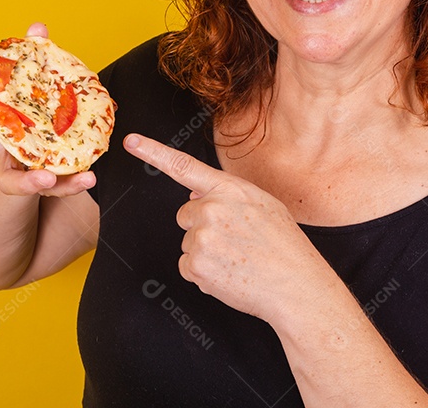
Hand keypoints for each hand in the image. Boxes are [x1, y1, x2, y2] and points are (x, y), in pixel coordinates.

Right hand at [0, 22, 96, 197]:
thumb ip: (29, 58)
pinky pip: (55, 186)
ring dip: (47, 184)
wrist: (20, 144)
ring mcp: (20, 170)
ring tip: (68, 179)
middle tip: (41, 176)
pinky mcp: (40, 180)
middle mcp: (2, 153)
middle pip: (0, 166)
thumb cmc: (20, 110)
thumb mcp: (23, 85)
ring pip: (25, 184)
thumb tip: (38, 27)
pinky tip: (89, 177)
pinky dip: (70, 184)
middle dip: (16, 173)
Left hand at [123, 133, 333, 325]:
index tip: (131, 141)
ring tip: (238, 259)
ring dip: (206, 252)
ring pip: (188, 242)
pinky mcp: (196, 265)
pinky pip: (187, 266)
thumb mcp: (263, 205)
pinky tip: (229, 274)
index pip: (184, 166)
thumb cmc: (285, 246)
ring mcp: (202, 237)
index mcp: (229, 189)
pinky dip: (203, 273)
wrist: (296, 285)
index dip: (153, 152)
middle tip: (235, 241)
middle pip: (186, 214)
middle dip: (202, 226)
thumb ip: (229, 194)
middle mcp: (211, 208)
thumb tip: (195, 192)